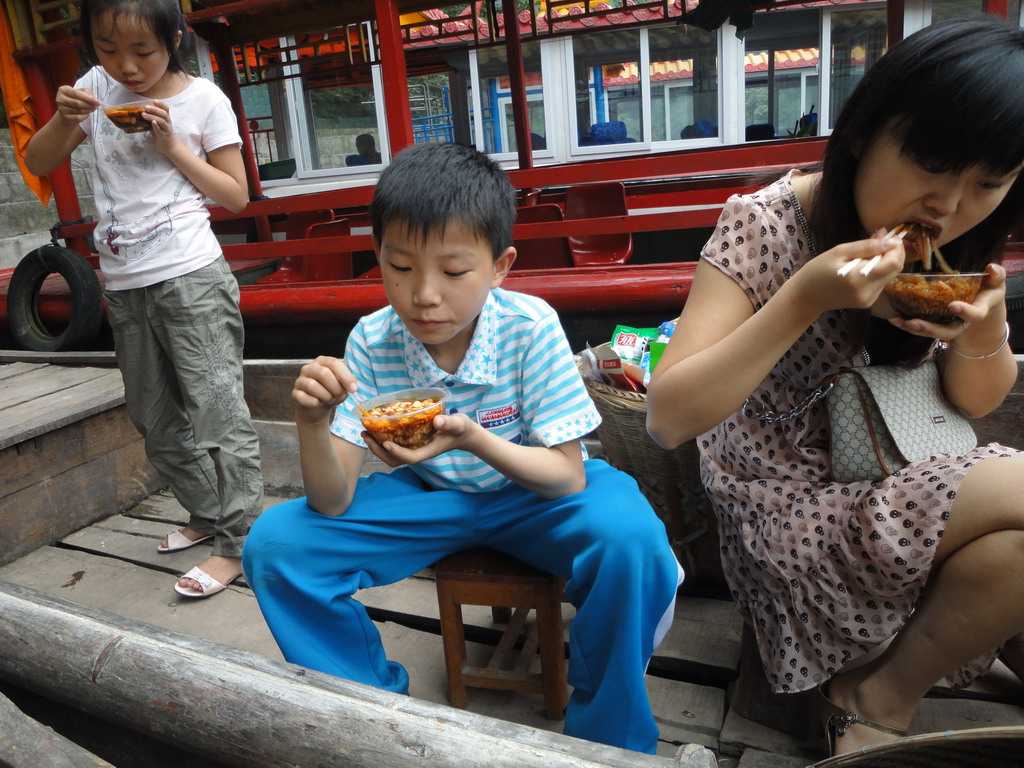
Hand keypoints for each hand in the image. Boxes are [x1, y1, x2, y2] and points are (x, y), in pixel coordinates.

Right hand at [55, 86, 98, 125]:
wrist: (68, 112)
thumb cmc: (76, 99)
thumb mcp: (81, 92)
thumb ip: (87, 93)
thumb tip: (94, 99)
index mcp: (63, 90)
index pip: (76, 93)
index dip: (88, 98)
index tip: (97, 101)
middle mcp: (60, 99)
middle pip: (78, 103)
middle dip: (89, 105)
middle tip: (96, 105)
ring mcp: (61, 109)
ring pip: (79, 110)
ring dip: (89, 110)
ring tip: (92, 108)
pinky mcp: (65, 117)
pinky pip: (78, 117)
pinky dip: (85, 116)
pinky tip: (86, 113)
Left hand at [143, 100, 177, 153]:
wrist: (170, 147)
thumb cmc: (162, 134)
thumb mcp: (157, 124)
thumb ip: (151, 118)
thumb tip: (139, 112)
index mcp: (166, 118)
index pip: (166, 109)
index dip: (161, 104)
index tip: (154, 101)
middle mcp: (168, 122)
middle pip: (164, 114)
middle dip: (155, 109)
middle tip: (146, 107)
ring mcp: (167, 129)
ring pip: (162, 121)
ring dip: (153, 117)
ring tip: (144, 115)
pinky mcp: (164, 136)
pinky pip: (160, 130)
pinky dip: (156, 126)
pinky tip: (152, 122)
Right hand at [292, 356, 358, 422]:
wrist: (317, 409)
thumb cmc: (330, 392)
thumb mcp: (342, 385)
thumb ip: (348, 381)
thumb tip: (352, 385)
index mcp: (322, 362)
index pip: (334, 363)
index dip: (345, 376)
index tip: (353, 389)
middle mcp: (309, 368)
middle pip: (323, 373)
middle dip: (335, 388)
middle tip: (339, 396)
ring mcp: (300, 380)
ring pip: (312, 385)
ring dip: (326, 396)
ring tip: (330, 400)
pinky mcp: (295, 394)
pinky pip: (304, 397)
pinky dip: (315, 403)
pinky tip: (318, 404)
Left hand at [362, 412, 475, 466]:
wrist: (463, 434)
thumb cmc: (461, 429)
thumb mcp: (458, 424)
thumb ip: (449, 423)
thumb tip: (437, 420)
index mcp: (427, 451)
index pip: (409, 458)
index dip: (396, 453)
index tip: (386, 443)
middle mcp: (418, 452)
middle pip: (394, 460)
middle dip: (378, 450)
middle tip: (366, 434)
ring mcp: (414, 449)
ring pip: (391, 456)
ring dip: (376, 446)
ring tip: (366, 432)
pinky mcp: (411, 443)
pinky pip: (394, 446)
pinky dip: (382, 441)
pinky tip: (376, 429)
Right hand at [795, 231, 904, 315]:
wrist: (806, 296)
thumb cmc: (817, 271)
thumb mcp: (840, 252)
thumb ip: (867, 246)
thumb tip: (892, 241)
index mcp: (859, 279)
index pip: (893, 262)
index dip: (896, 248)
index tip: (887, 236)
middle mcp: (868, 292)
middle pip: (895, 269)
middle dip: (892, 252)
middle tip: (878, 239)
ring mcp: (869, 299)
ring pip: (890, 275)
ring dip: (885, 261)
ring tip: (866, 253)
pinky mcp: (868, 302)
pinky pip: (881, 282)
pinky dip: (878, 271)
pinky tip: (863, 266)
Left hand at [889, 262, 1007, 339]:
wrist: (982, 304)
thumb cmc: (988, 291)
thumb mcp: (995, 283)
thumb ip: (996, 276)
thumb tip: (991, 268)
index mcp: (977, 311)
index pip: (974, 315)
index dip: (965, 312)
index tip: (953, 305)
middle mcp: (960, 322)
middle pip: (946, 331)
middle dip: (930, 329)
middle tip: (914, 322)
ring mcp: (946, 324)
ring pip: (930, 331)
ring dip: (913, 328)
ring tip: (897, 321)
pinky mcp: (934, 322)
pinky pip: (921, 327)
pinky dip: (906, 324)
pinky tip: (893, 318)